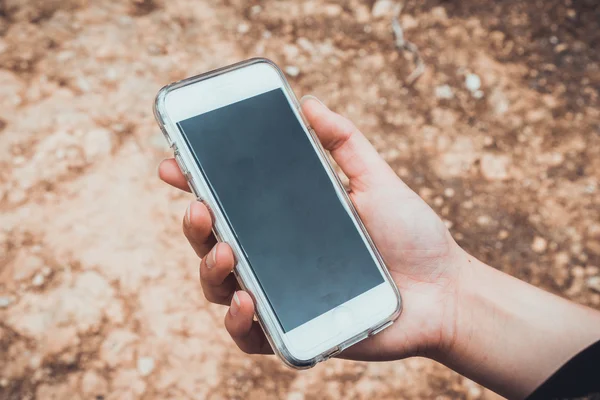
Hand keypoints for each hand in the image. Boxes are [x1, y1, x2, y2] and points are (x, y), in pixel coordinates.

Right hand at [158, 95, 463, 360]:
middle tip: (200, 209)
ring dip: (210, 271)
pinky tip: (246, 301)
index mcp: (285, 222)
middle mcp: (275, 257)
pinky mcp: (292, 332)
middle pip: (213, 245)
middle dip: (194, 227)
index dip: (196, 184)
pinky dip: (238, 322)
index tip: (174, 165)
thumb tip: (310, 104)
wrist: (444, 290)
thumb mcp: (376, 181)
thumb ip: (345, 143)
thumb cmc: (411, 236)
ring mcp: (280, 295)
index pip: (230, 203)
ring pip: (219, 289)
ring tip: (227, 253)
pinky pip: (248, 335)